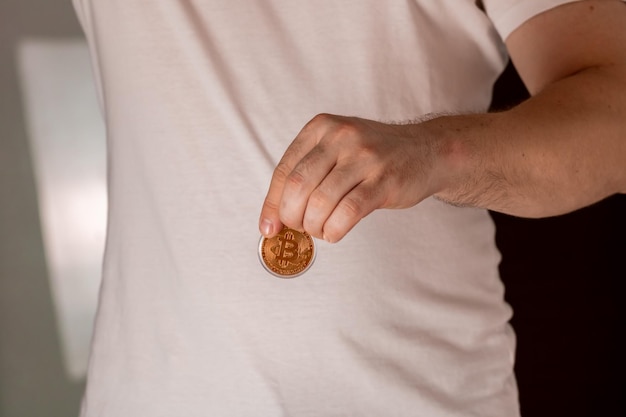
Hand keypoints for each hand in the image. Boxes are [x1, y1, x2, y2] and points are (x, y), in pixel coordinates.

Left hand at [258, 114, 439, 242]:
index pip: (284, 170)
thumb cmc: (374, 156)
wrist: (427, 150)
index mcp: (321, 127)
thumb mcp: (336, 150)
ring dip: (315, 227)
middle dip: (292, 218)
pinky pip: (347, 213)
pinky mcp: (384, 180)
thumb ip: (306, 175)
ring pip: (321, 203)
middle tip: (300, 228)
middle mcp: (340, 137)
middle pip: (298, 187)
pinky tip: (335, 232)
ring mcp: (364, 157)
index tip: (269, 228)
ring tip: (321, 229)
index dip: (272, 204)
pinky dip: (334, 231)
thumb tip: (273, 219)